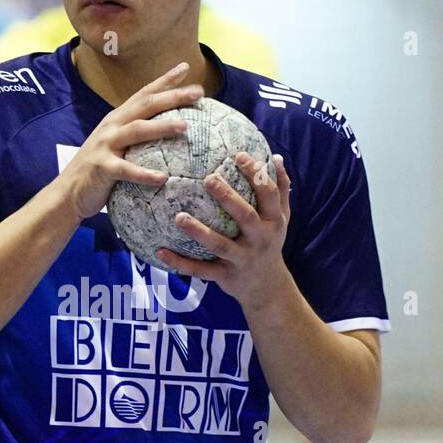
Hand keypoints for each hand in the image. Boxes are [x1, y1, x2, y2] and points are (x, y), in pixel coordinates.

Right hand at [55, 62, 203, 221]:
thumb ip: (136, 139)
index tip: (185, 67)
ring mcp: (105, 145)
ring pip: (137, 130)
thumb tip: (168, 137)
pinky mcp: (102, 167)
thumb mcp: (117, 148)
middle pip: (146, 105)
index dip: (164, 80)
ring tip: (185, 126)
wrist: (67, 193)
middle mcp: (112, 126)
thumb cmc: (98, 172)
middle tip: (199, 92)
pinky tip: (163, 178)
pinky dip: (145, 174)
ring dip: (162, 127)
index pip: (144, 94)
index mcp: (117, 119)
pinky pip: (126, 170)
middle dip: (172, 96)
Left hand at [156, 149, 291, 310]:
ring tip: (179, 216)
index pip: (268, 193)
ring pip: (220, 245)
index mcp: (273, 221)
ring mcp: (242, 259)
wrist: (267, 288)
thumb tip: (275, 157)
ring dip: (199, 232)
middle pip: (245, 216)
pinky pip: (201, 270)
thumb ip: (281, 190)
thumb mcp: (281, 219)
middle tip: (208, 178)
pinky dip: (180, 263)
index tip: (237, 155)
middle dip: (228, 197)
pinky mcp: (226, 276)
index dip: (255, 173)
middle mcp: (260, 239)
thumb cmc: (270, 243)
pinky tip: (160, 251)